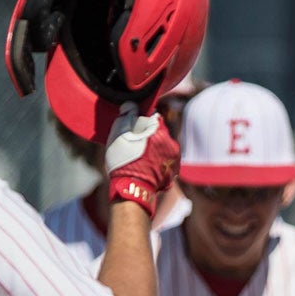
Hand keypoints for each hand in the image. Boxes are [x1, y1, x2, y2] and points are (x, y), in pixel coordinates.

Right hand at [105, 102, 178, 216]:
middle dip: (148, 135)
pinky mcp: (175, 170)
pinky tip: (146, 166)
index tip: (133, 129)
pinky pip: (166, 158)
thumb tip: (131, 105)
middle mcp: (172, 143)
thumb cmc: (124, 162)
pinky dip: (158, 160)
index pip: (153, 117)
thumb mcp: (119, 136)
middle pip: (159, 132)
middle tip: (134, 144)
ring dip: (154, 148)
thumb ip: (125, 117)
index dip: (141, 121)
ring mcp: (175, 158)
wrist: (133, 190)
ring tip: (139, 158)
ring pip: (163, 145)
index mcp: (159, 132)